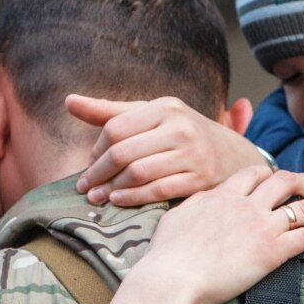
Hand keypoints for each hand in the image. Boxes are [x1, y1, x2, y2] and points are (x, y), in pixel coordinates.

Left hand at [67, 94, 266, 205]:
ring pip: (138, 173)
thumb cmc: (182, 135)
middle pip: (123, 152)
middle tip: (84, 187)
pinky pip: (157, 191)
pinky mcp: (200, 179)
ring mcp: (192, 154)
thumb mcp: (152, 116)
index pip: (116, 128)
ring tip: (97, 197)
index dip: (96, 149)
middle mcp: (180, 127)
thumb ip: (110, 112)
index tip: (88, 164)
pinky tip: (118, 201)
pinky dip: (133, 198)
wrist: (235, 156)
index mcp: (165, 107)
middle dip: (97, 173)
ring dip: (111, 188)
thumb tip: (69, 101)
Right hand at [98, 167, 303, 303]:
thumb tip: (206, 198)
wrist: (173, 279)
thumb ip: (196, 203)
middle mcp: (246, 205)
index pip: (254, 173)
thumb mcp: (176, 217)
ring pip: (303, 207)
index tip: (276, 183)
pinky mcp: (272, 252)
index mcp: (223, 195)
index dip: (270, 175)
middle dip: (303, 183)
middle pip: (285, 181)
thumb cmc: (166, 254)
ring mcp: (261, 227)